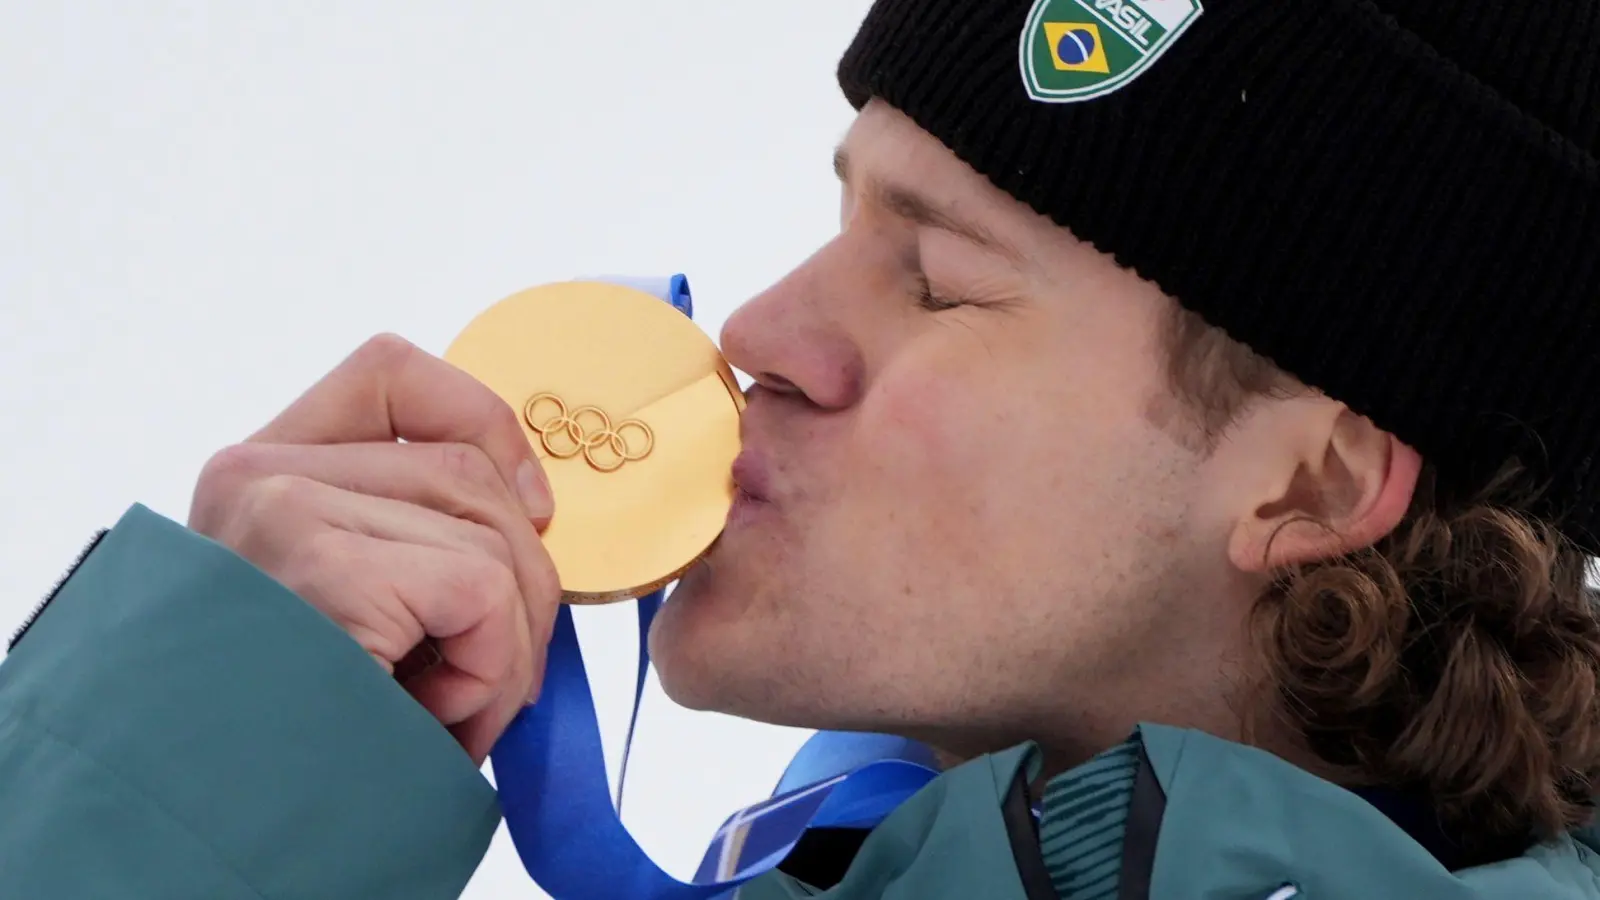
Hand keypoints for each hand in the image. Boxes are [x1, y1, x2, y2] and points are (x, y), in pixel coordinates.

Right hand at [188, 334, 559, 762]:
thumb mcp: (360, 610)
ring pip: (488, 536)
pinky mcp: (321, 568)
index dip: (486, 423)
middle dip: (520, 580)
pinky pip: (481, 589)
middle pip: (468, 469)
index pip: (392, 373)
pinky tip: (435, 717)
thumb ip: (417, 533)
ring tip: (447, 710)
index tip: (529, 507)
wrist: (227, 835)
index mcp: (262, 476)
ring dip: (506, 644)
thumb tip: (538, 507)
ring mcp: (284, 514)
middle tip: (488, 673)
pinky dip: (490, 670)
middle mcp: (257, 479)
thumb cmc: (309, 734)